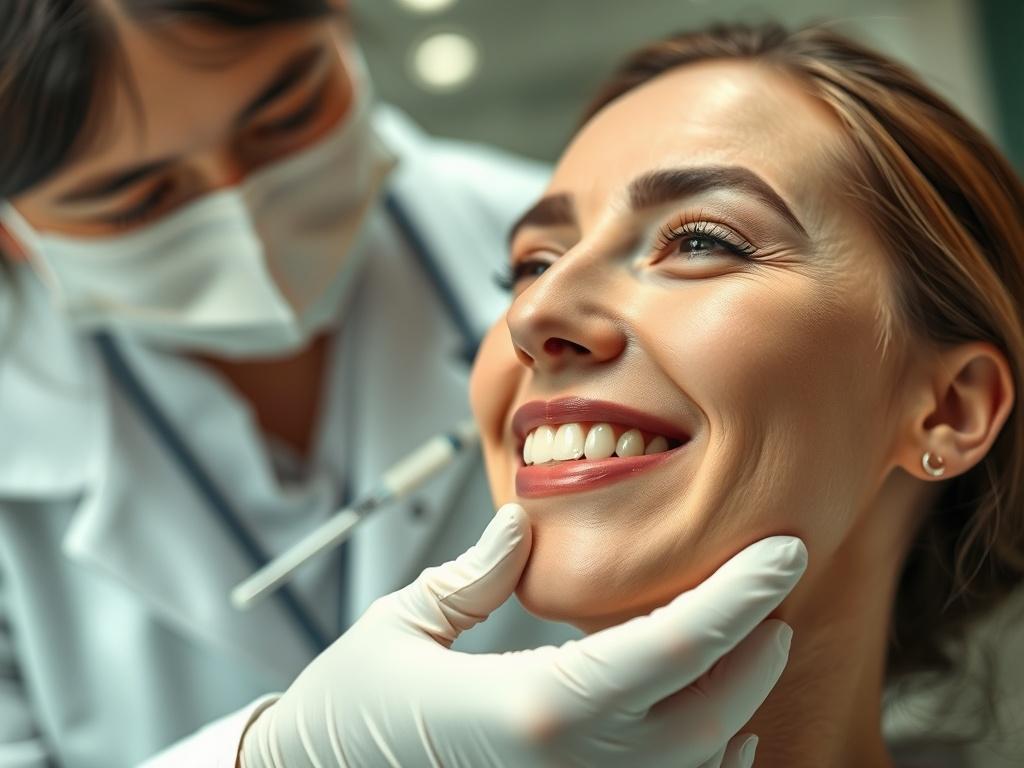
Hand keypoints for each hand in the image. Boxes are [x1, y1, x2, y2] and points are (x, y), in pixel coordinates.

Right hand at [239, 504, 806, 766]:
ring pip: (704, 764)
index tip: (782, 551)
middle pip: (709, 710)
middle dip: (755, 644)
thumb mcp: (402, 626)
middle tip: (768, 582)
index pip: (670, 647)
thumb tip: (521, 529)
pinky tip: (724, 730)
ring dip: (740, 698)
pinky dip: (714, 763)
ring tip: (752, 638)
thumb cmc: (349, 714)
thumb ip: (473, 576)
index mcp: (532, 709)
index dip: (738, 595)